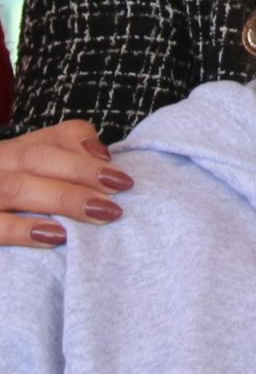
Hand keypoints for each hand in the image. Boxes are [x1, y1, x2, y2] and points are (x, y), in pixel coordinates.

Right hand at [0, 121, 133, 248]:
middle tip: (117, 194)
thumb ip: (74, 161)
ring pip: (15, 187)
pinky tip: (55, 237)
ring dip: (61, 199)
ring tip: (99, 213)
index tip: (121, 175)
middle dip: (80, 173)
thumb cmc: (25, 203)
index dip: (87, 150)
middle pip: (34, 158)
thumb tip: (103, 157)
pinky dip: (24, 230)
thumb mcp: (44, 178)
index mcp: (18, 150)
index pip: (57, 137)